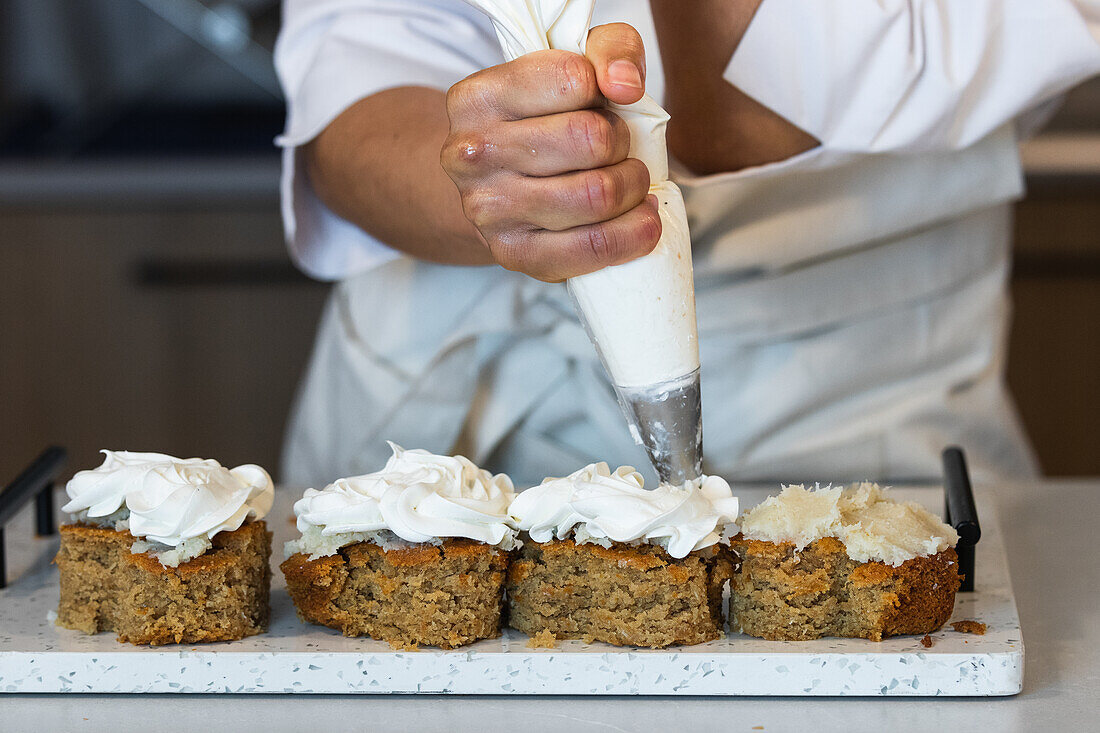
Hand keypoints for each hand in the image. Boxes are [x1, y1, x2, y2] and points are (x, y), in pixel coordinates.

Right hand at [441, 23, 661, 282]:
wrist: (497, 188)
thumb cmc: (543, 121)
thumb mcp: (573, 66)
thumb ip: (611, 49)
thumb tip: (625, 84)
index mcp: (476, 98)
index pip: (573, 78)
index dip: (604, 89)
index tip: (601, 102)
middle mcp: (472, 155)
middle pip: (591, 139)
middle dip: (622, 141)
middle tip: (618, 147)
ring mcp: (489, 210)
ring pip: (597, 194)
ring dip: (633, 186)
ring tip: (630, 181)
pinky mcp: (514, 254)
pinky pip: (594, 247)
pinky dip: (634, 233)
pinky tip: (640, 219)